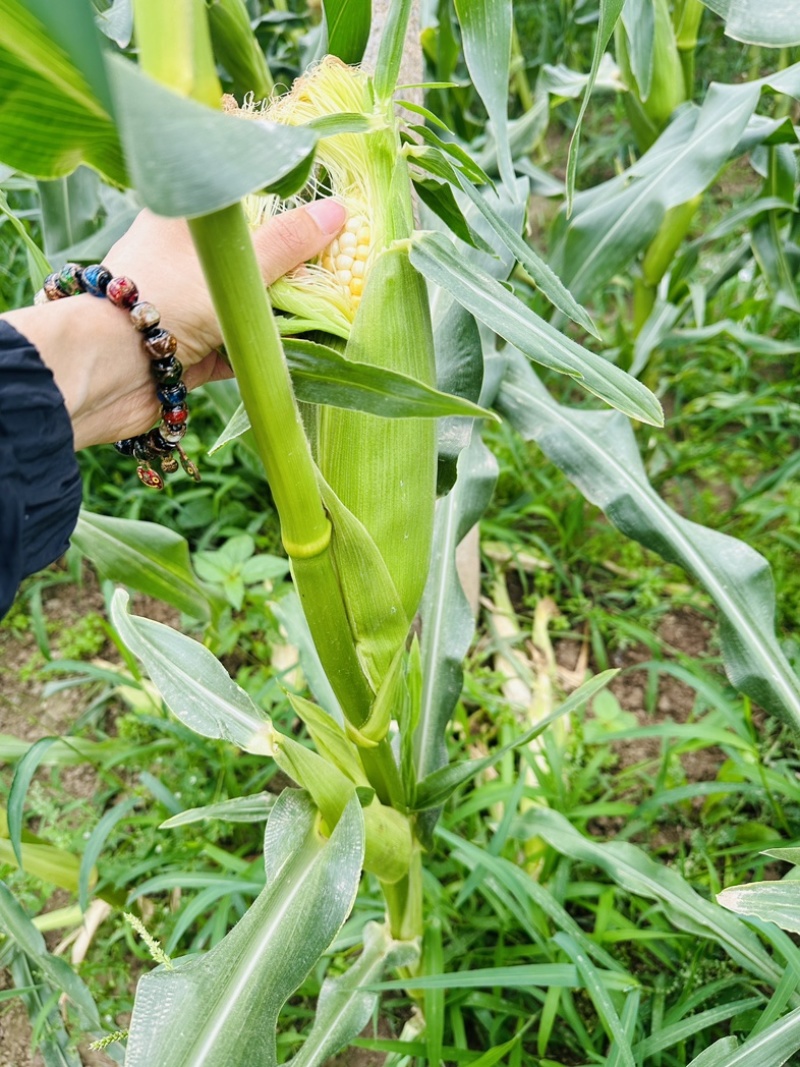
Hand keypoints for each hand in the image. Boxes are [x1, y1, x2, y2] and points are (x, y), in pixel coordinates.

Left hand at [1, 199, 344, 449]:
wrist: (111, 371)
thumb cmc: (164, 299)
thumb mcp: (234, 266)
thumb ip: (286, 242)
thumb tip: (338, 212)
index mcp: (184, 218)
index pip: (234, 192)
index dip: (274, 190)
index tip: (316, 196)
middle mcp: (185, 258)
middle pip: (249, 253)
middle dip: (293, 262)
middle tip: (339, 261)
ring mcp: (190, 305)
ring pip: (248, 303)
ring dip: (284, 312)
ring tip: (331, 309)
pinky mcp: (196, 351)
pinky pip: (242, 347)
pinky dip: (268, 350)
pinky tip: (304, 350)